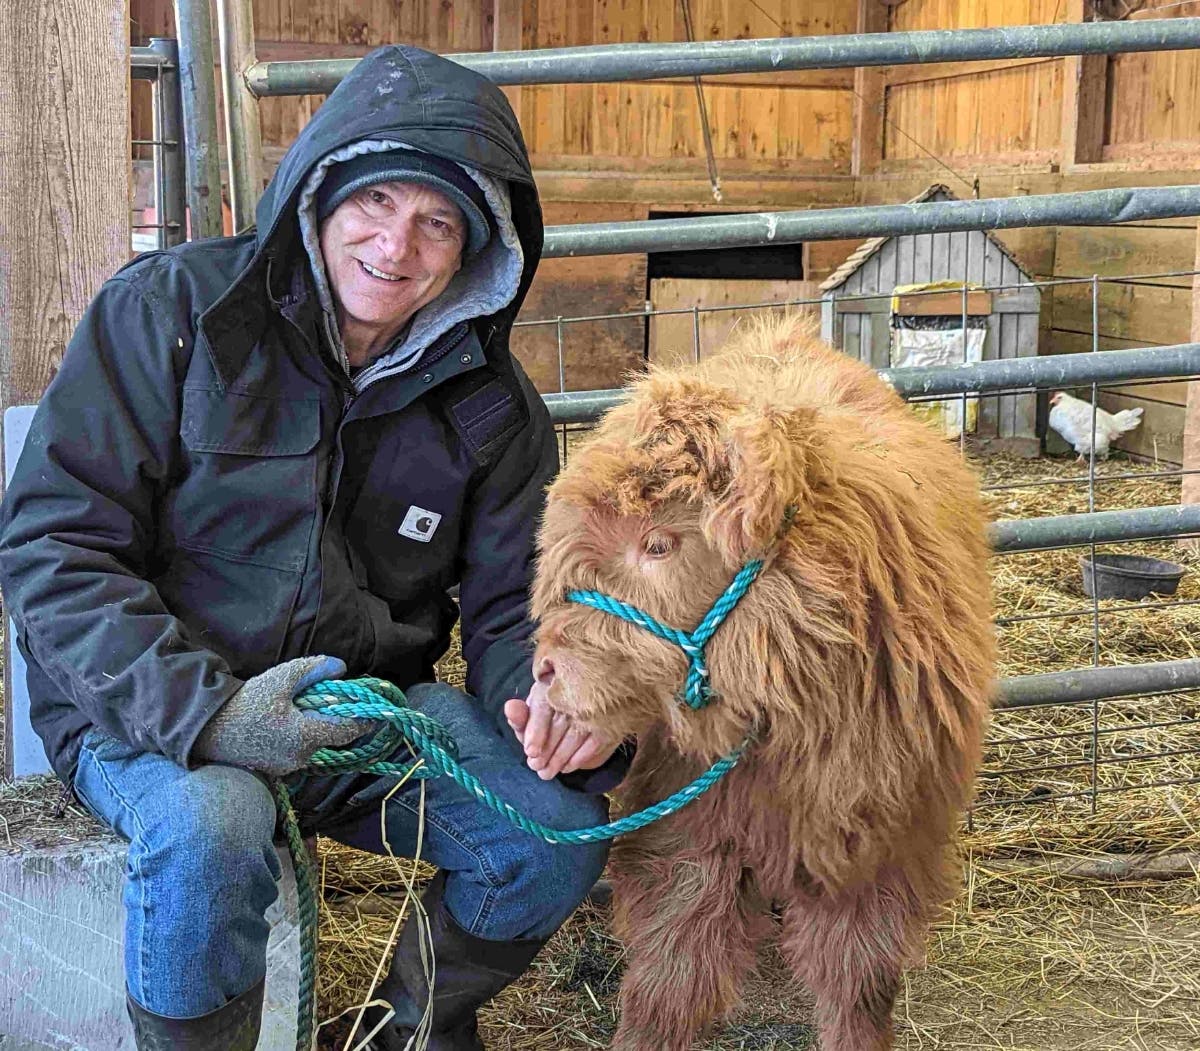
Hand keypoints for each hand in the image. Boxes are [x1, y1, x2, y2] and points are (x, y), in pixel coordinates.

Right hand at [194, 655, 376, 776]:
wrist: (206, 728)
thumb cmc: (245, 703)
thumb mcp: (281, 678)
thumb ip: (313, 670)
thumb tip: (341, 668)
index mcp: (306, 736)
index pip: (348, 730)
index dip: (363, 718)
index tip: (374, 708)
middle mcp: (301, 757)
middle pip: (330, 736)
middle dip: (333, 716)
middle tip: (326, 696)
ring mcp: (287, 767)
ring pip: (314, 743)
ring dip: (314, 726)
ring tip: (297, 705)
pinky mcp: (275, 769)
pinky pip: (298, 750)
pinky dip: (299, 735)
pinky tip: (284, 720)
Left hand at [504, 678, 619, 780]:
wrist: (586, 708)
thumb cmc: (551, 713)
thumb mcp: (533, 713)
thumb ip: (521, 715)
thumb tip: (510, 708)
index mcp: (554, 680)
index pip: (545, 705)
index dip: (536, 730)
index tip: (530, 752)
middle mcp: (577, 687)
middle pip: (561, 722)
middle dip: (547, 749)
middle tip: (536, 767)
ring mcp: (597, 703)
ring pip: (578, 733)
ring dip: (561, 757)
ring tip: (547, 772)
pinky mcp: (612, 720)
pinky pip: (596, 740)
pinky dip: (580, 756)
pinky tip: (568, 766)